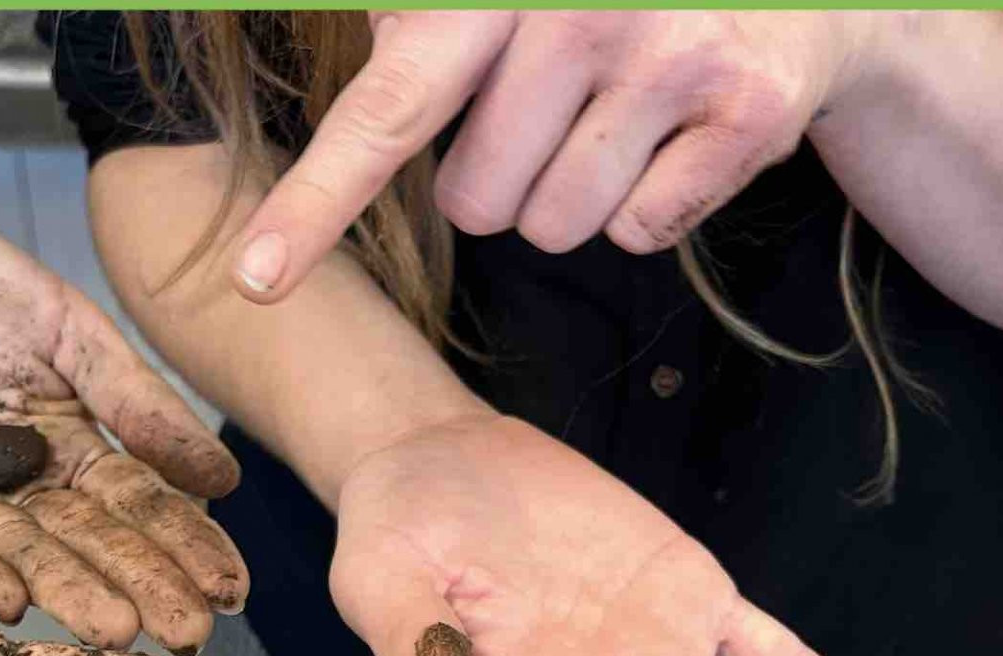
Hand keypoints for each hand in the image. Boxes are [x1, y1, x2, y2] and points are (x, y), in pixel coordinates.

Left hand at [0, 186, 248, 654]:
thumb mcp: (65, 325)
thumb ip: (133, 397)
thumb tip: (222, 478)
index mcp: (68, 445)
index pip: (136, 505)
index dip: (183, 545)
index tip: (231, 590)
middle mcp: (15, 486)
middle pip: (83, 542)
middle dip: (136, 587)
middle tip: (185, 634)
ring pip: (12, 552)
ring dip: (63, 593)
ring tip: (114, 630)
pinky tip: (7, 601)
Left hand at [228, 11, 879, 297]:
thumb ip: (409, 31)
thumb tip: (339, 77)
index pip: (387, 109)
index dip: (313, 202)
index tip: (255, 281)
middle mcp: (580, 4)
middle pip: (478, 204)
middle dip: (504, 178)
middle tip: (554, 109)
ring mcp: (671, 54)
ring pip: (557, 229)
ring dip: (575, 195)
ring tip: (619, 117)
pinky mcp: (747, 111)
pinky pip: (641, 233)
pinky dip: (651, 206)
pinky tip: (676, 134)